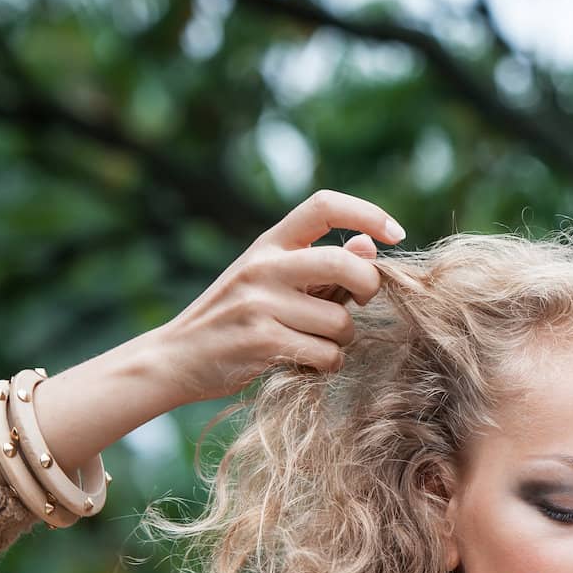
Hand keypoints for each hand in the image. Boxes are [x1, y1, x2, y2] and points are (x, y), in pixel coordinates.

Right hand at [152, 189, 404, 404]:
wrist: (177, 358)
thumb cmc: (235, 319)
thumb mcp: (270, 280)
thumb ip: (319, 266)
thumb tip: (370, 247)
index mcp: (269, 243)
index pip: (324, 206)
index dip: (368, 213)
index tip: (396, 233)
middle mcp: (264, 266)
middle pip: (346, 264)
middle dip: (369, 287)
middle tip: (360, 303)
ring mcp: (260, 303)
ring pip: (341, 322)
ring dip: (341, 341)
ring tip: (316, 344)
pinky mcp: (261, 341)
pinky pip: (326, 355)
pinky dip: (327, 365)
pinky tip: (306, 364)